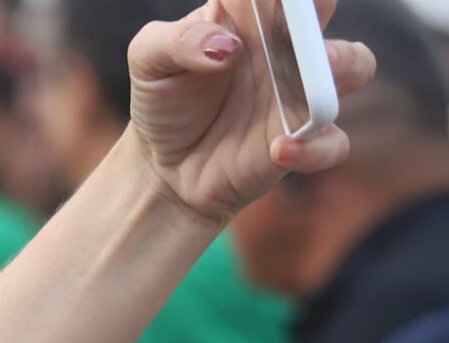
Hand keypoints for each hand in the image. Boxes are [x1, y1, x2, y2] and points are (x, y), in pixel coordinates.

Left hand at [127, 0, 372, 221]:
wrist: (162, 166)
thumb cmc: (163, 100)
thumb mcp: (150, 61)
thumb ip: (178, 40)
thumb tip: (226, 45)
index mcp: (253, 16)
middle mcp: (286, 47)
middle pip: (324, 13)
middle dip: (321, 8)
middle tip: (309, 11)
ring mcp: (299, 92)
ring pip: (353, 66)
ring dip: (342, 66)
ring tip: (316, 82)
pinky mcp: (302, 140)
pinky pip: (331, 141)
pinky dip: (313, 147)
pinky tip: (281, 150)